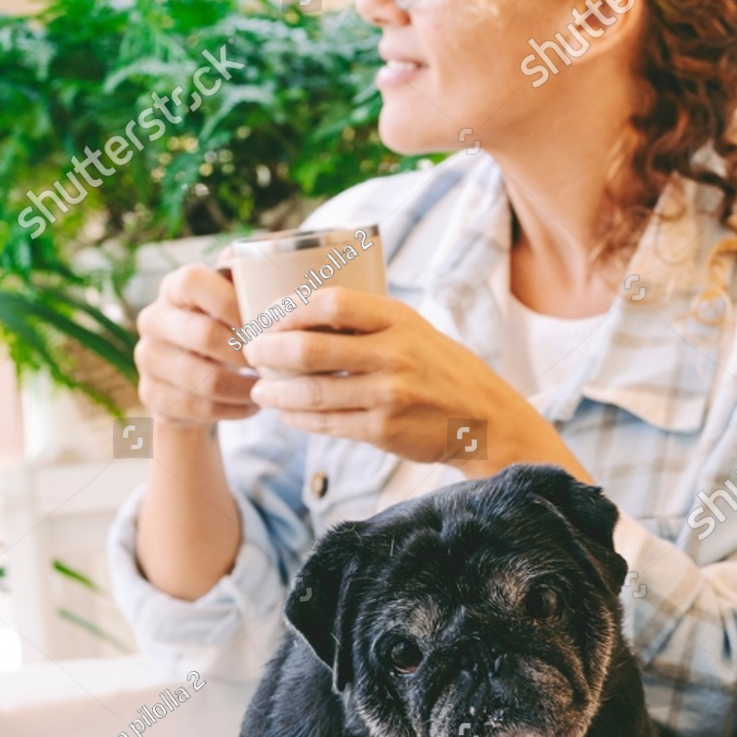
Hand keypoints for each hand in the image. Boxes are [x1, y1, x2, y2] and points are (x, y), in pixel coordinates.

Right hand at [135, 262, 259, 428]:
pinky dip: (235, 409)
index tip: (265, 323)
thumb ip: (241, 280)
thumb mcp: (228, 303)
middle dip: (246, 352)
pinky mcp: (152, 396)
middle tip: (273, 362)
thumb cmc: (221, 331)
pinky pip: (201, 409)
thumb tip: (255, 254)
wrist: (188, 382)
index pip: (194, 281)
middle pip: (203, 335)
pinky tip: (253, 404)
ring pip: (205, 380)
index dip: (232, 302)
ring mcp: (148, 359)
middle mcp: (153, 319)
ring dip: (245, 388)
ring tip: (269, 388)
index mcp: (173, 288)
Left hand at [243, 287, 591, 478]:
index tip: (270, 321)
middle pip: (311, 349)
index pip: (330, 305)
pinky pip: (329, 424)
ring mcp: (389, 395)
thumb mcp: (414, 331)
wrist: (485, 420)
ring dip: (278, 393)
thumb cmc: (442, 370)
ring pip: (313, 393)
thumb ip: (369, 323)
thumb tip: (305, 317)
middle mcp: (393, 355)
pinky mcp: (385, 431)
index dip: (291, 312)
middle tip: (251, 353)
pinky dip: (301, 420)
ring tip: (261, 392)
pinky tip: (289, 415)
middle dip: (270, 352)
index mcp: (398, 320)